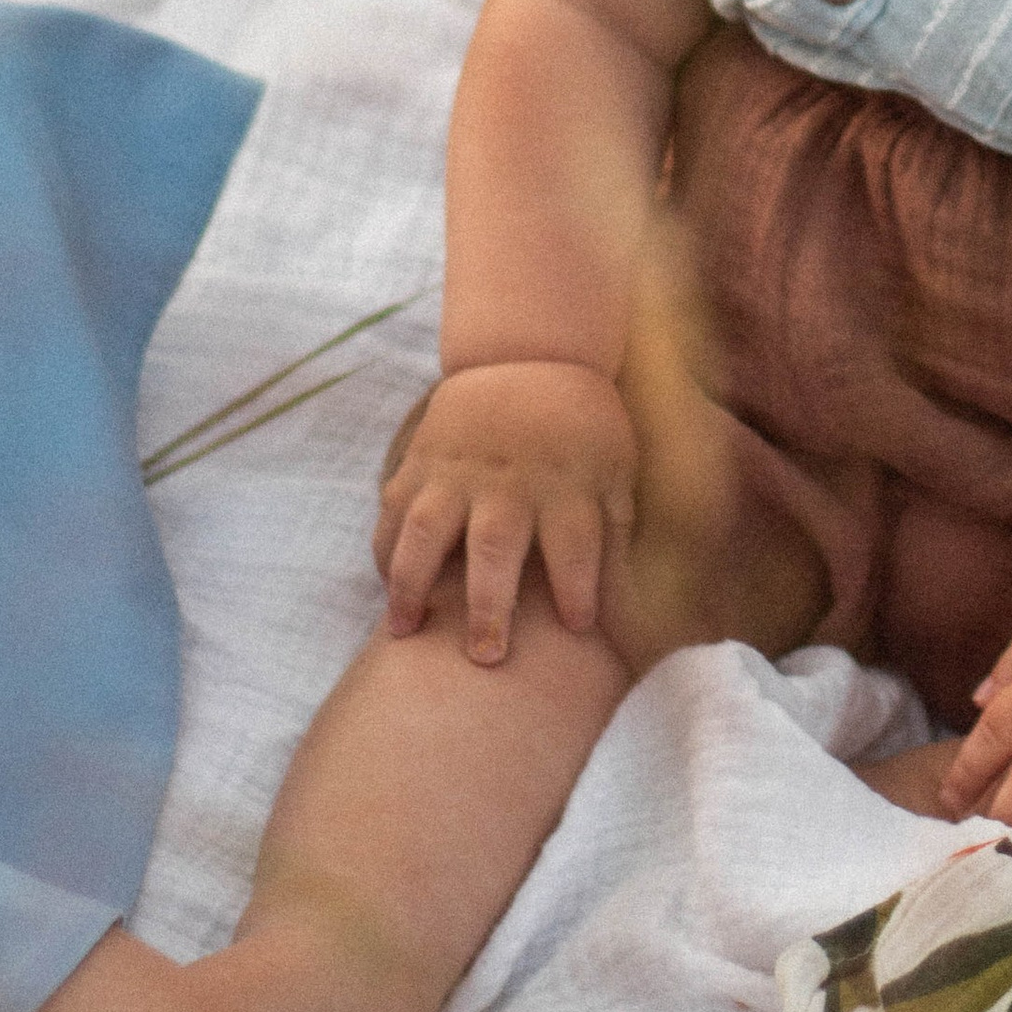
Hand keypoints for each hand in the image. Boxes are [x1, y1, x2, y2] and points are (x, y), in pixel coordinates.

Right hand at [374, 359, 635, 655]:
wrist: (531, 351)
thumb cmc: (583, 423)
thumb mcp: (616, 464)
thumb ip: (616, 525)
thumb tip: (625, 592)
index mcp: (566, 482)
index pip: (576, 545)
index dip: (578, 590)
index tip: (578, 627)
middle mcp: (509, 480)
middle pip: (496, 547)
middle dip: (490, 607)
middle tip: (486, 659)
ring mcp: (458, 469)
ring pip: (426, 530)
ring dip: (412, 585)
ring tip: (404, 631)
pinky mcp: (423, 459)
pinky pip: (394, 508)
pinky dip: (385, 548)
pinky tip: (386, 585)